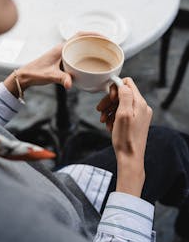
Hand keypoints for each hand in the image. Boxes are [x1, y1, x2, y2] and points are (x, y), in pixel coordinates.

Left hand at [4, 31, 104, 96]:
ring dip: (92, 47)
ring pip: (80, 47)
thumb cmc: (35, 73)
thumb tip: (71, 84)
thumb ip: (60, 79)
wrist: (25, 76)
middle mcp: (63, 48)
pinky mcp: (63, 60)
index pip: (79, 35)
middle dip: (96, 40)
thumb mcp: (49, 76)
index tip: (104, 36)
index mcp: (61, 48)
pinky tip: (92, 63)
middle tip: (108, 46)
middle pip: (83, 39)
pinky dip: (86, 55)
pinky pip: (77, 54)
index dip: (93, 34)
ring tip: (104, 53)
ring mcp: (63, 54)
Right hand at [97, 77, 152, 196]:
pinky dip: (114, 117)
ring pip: (121, 104)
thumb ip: (124, 96)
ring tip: (103, 120)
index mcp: (140, 103)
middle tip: (100, 110)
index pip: (127, 83)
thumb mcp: (123, 114)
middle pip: (122, 94)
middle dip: (109, 101)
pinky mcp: (136, 122)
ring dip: (109, 110)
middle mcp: (142, 107)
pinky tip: (109, 125)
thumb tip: (122, 84)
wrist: (130, 158)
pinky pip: (123, 113)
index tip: (108, 98)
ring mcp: (140, 115)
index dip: (115, 88)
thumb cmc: (125, 139)